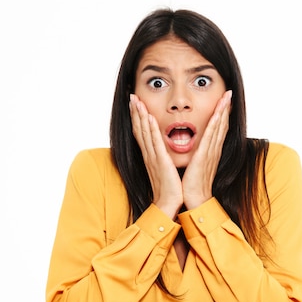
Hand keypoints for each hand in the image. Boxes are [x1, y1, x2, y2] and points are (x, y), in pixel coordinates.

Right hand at [129, 94, 182, 218]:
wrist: (168, 205)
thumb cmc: (169, 190)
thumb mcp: (165, 171)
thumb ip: (162, 160)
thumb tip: (163, 154)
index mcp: (151, 157)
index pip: (142, 134)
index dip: (138, 119)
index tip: (136, 105)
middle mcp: (149, 155)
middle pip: (139, 130)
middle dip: (135, 112)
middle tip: (132, 97)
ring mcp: (153, 158)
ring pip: (144, 132)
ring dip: (140, 115)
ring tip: (136, 101)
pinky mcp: (160, 161)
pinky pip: (154, 142)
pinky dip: (150, 128)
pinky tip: (148, 117)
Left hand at [181, 90, 231, 209]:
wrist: (196, 201)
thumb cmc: (194, 186)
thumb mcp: (196, 168)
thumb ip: (197, 157)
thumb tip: (196, 151)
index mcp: (210, 153)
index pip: (218, 130)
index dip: (222, 115)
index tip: (224, 102)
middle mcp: (213, 151)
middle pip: (222, 125)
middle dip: (225, 108)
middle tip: (229, 93)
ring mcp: (211, 153)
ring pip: (219, 127)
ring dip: (223, 111)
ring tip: (226, 97)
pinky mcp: (205, 156)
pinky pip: (211, 136)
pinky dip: (216, 123)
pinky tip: (218, 113)